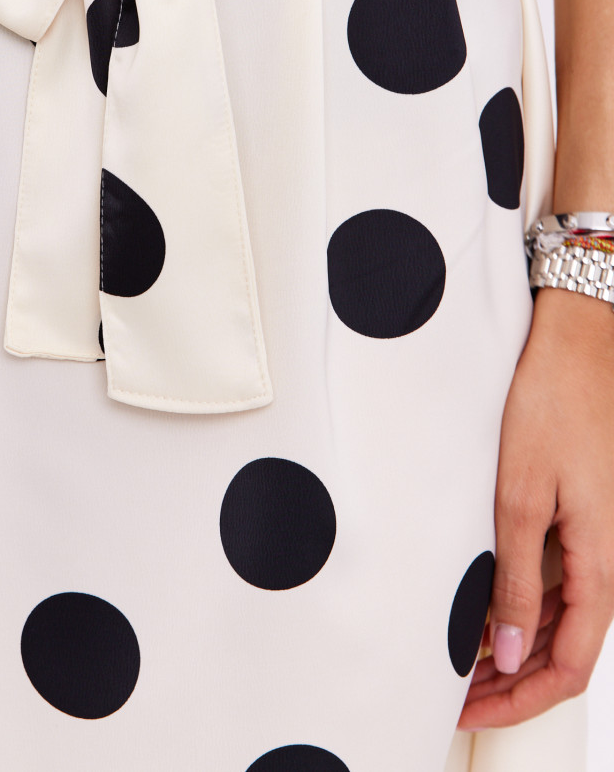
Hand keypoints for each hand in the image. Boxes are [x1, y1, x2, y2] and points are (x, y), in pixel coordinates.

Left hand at [458, 287, 613, 729]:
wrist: (578, 342)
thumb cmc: (552, 402)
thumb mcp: (520, 494)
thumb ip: (517, 579)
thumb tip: (509, 655)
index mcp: (602, 561)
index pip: (570, 666)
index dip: (520, 699)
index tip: (471, 710)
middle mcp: (607, 557)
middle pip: (565, 651)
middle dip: (511, 684)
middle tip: (454, 696)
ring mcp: (596, 538)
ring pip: (562, 621)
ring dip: (515, 647)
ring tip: (457, 659)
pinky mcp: (581, 516)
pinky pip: (559, 583)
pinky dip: (522, 607)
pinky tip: (484, 607)